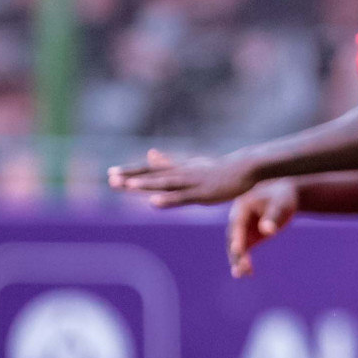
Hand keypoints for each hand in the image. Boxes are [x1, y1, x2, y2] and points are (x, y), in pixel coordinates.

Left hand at [108, 149, 259, 208]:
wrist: (246, 168)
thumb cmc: (218, 169)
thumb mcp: (190, 165)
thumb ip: (169, 163)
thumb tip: (150, 154)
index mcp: (178, 169)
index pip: (151, 171)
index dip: (132, 171)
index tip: (111, 173)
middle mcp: (182, 174)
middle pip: (154, 175)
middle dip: (132, 177)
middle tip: (111, 178)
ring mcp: (193, 183)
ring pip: (166, 184)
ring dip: (146, 185)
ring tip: (127, 186)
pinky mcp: (203, 194)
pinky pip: (183, 198)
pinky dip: (168, 199)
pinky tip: (154, 202)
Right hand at [226, 179, 298, 277]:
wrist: (284, 196)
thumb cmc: (283, 197)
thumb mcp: (281, 204)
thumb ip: (274, 216)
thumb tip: (267, 231)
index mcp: (242, 206)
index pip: (237, 224)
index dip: (237, 238)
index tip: (238, 250)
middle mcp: (237, 218)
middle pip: (233, 237)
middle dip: (236, 253)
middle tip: (242, 268)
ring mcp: (241, 228)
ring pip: (236, 246)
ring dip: (238, 260)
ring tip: (242, 274)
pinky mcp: (247, 236)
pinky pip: (243, 250)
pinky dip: (245, 261)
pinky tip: (249, 273)